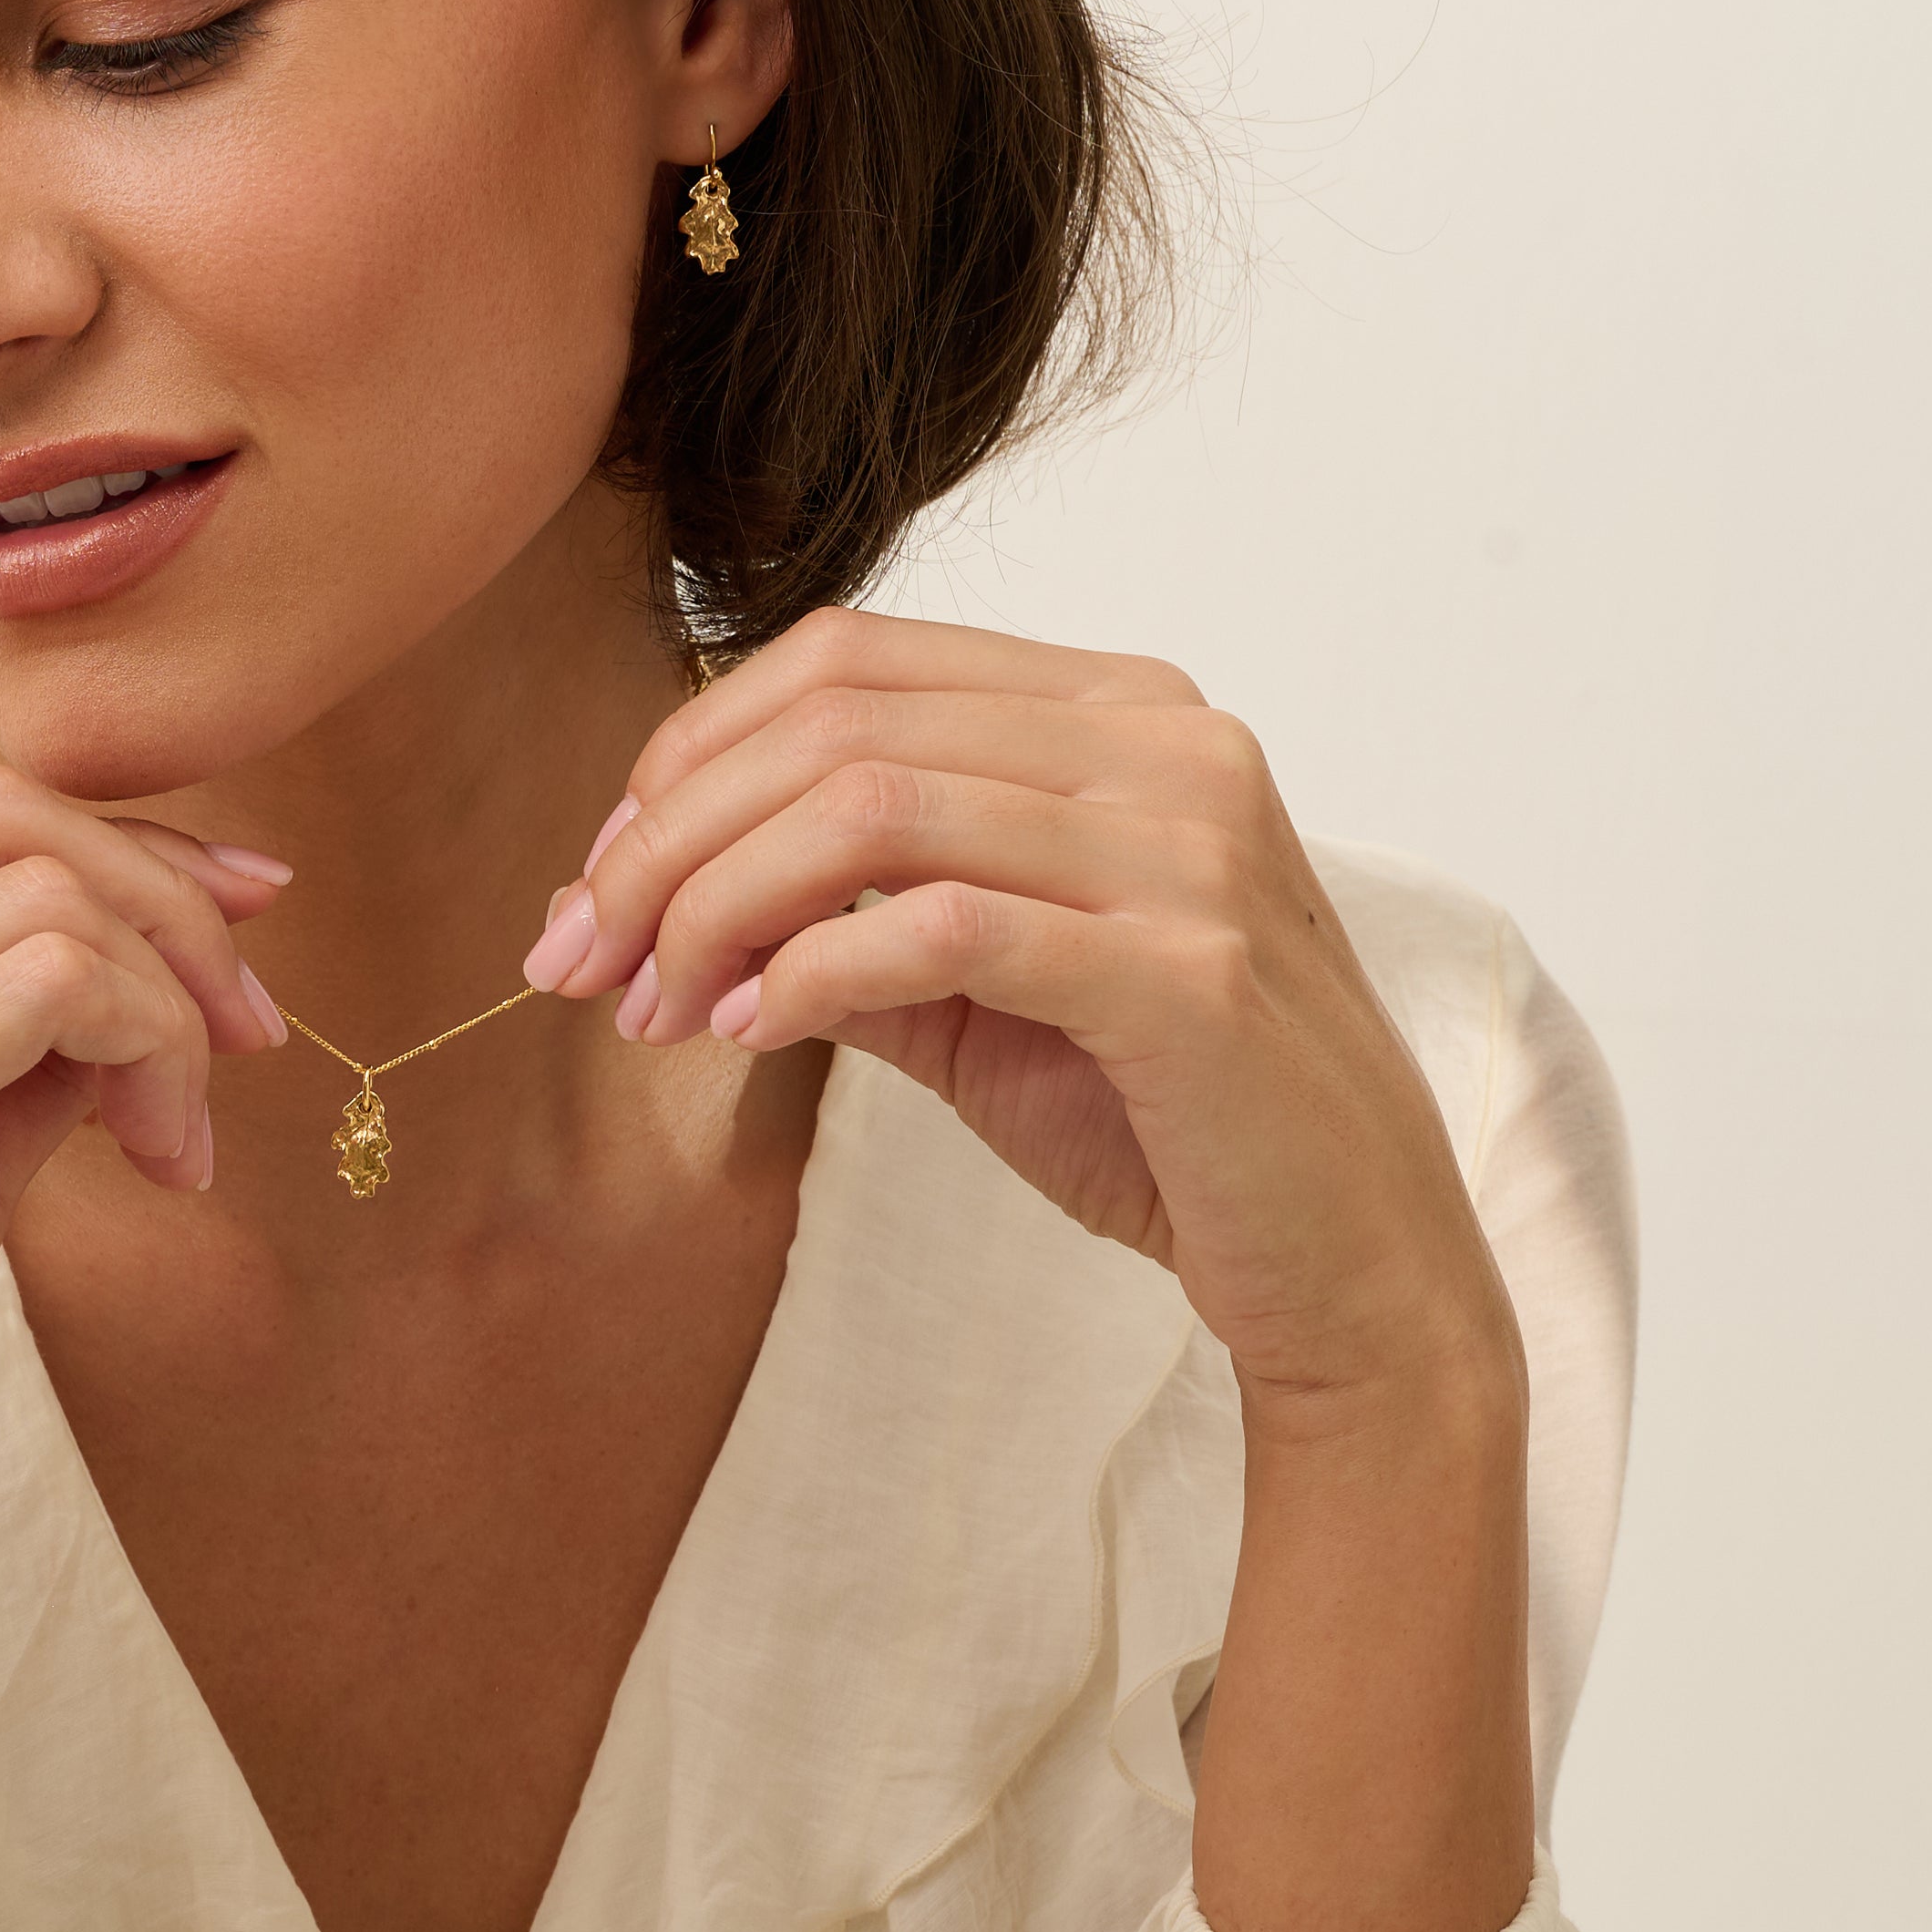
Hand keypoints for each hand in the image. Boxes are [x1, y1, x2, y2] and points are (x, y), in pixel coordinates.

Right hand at [0, 764, 288, 1679]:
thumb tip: (148, 966)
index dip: (118, 852)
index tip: (235, 932)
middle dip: (167, 903)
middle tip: (252, 1033)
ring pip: (42, 901)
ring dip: (168, 1005)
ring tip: (179, 1142)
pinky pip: (47, 989)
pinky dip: (147, 1052)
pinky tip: (161, 1164)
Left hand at [529, 609, 1516, 1436]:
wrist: (1353, 1269)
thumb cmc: (1167, 1121)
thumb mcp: (978, 995)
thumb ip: (848, 921)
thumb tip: (667, 900)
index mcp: (1118, 712)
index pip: (848, 661)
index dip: (688, 757)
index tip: (598, 880)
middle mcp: (1166, 745)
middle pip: (836, 724)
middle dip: (667, 838)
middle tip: (578, 955)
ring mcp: (1188, 849)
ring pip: (870, 808)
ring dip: (715, 908)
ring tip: (651, 1006)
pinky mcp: (1188, 973)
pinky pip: (942, 927)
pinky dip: (810, 973)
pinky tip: (745, 1029)